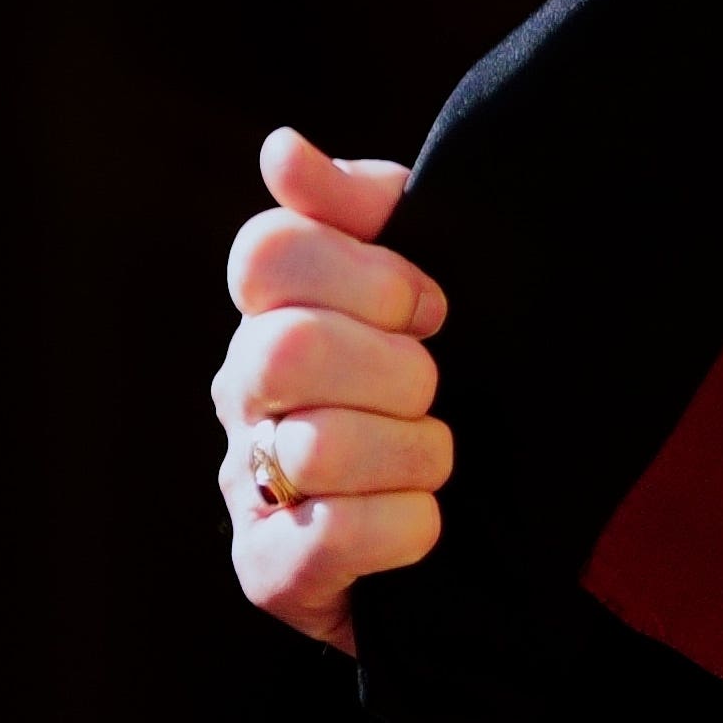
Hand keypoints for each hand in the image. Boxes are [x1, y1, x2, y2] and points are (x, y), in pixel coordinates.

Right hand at [215, 129, 452, 655]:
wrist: (482, 520)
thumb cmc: (442, 375)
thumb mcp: (424, 274)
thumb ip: (362, 206)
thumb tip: (282, 149)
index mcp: (270, 309)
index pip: (266, 252)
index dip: (366, 273)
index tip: (434, 306)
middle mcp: (240, 392)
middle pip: (288, 349)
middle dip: (396, 369)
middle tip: (438, 388)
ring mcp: (245, 484)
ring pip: (319, 447)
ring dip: (416, 452)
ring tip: (440, 459)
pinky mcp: (268, 573)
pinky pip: (325, 541)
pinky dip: (403, 527)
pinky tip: (426, 521)